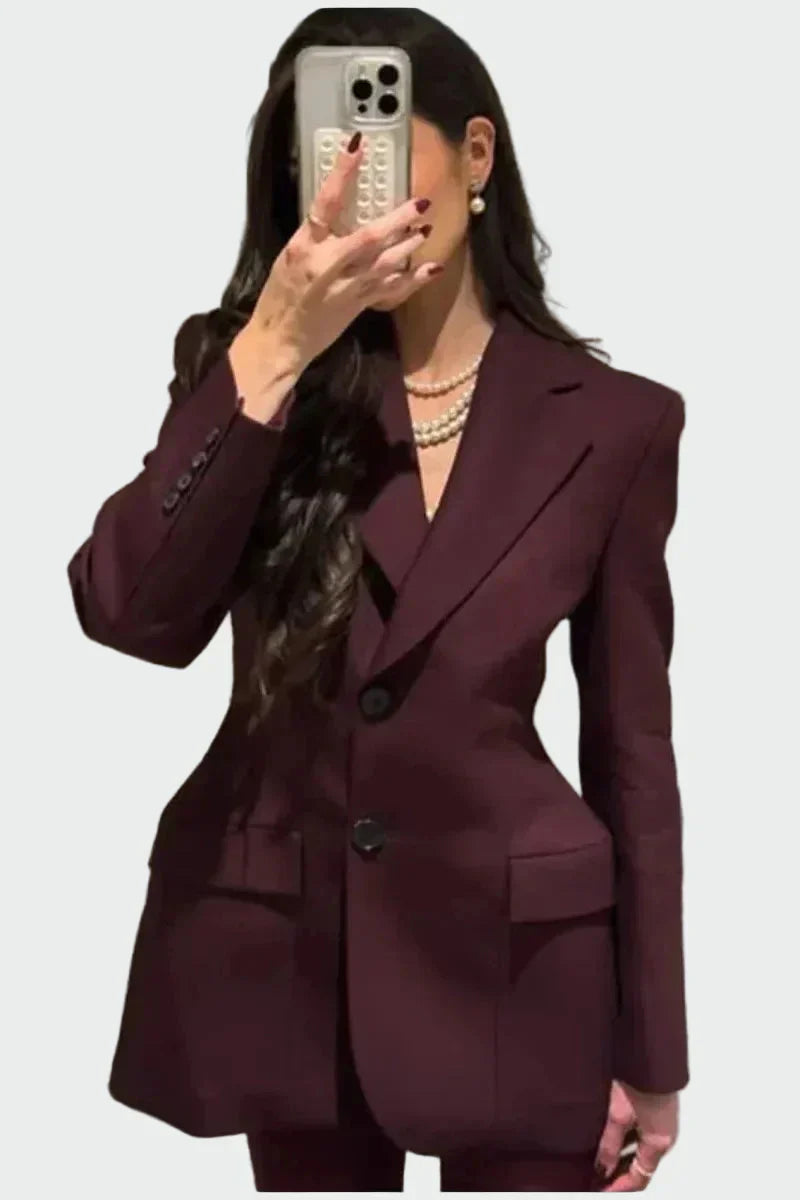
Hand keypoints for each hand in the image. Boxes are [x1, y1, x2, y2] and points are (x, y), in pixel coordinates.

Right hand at [241, 131, 441, 377]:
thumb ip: (317, 235)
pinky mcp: (359, 305)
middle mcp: (327, 265)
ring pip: (386, 262)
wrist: (281, 339)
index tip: (358, 147)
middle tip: (420, 203)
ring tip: (426, 227)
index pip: (325, 203)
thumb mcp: (290, 256)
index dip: (342, 173)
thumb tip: (343, 211)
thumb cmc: (280, 296)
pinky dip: (414, 278)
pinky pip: (392, 290)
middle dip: (397, 219)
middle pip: (368, 237)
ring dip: (409, 244)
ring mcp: (347, 287)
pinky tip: (432, 268)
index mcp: (304, 247)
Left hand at [594, 1080, 679, 1190]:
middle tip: (596, 1175)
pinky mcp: (655, 1107)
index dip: (619, 1187)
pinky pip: (640, 1132)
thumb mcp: (618, 1114)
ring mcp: (661, 1121)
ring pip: (639, 1148)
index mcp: (659, 1142)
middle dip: (619, 1172)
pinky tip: (607, 1134)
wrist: (649, 1048)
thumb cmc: (640, 1077)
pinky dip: (624, 1139)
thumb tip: (602, 1168)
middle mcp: (664, 1135)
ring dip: (621, 1154)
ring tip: (597, 1155)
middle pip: (641, 1165)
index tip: (600, 1190)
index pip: (640, 1177)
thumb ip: (609, 1144)